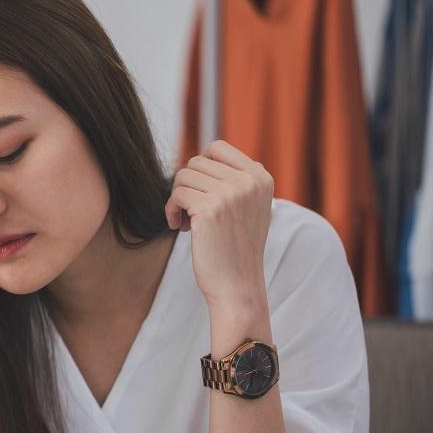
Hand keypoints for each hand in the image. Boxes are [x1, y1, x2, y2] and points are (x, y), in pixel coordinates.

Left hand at [165, 140, 273, 308]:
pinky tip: (179, 228)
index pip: (218, 148)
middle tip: (190, 212)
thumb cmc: (236, 249)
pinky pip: (177, 194)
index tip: (198, 192)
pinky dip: (171, 210)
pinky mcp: (209, 208)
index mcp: (261, 177)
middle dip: (187, 186)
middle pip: (197, 162)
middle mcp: (249, 181)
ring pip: (183, 175)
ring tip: (186, 221)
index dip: (200, 167)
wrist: (237, 285)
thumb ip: (235, 180)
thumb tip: (205, 155)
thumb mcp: (248, 207)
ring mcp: (230, 193)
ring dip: (177, 199)